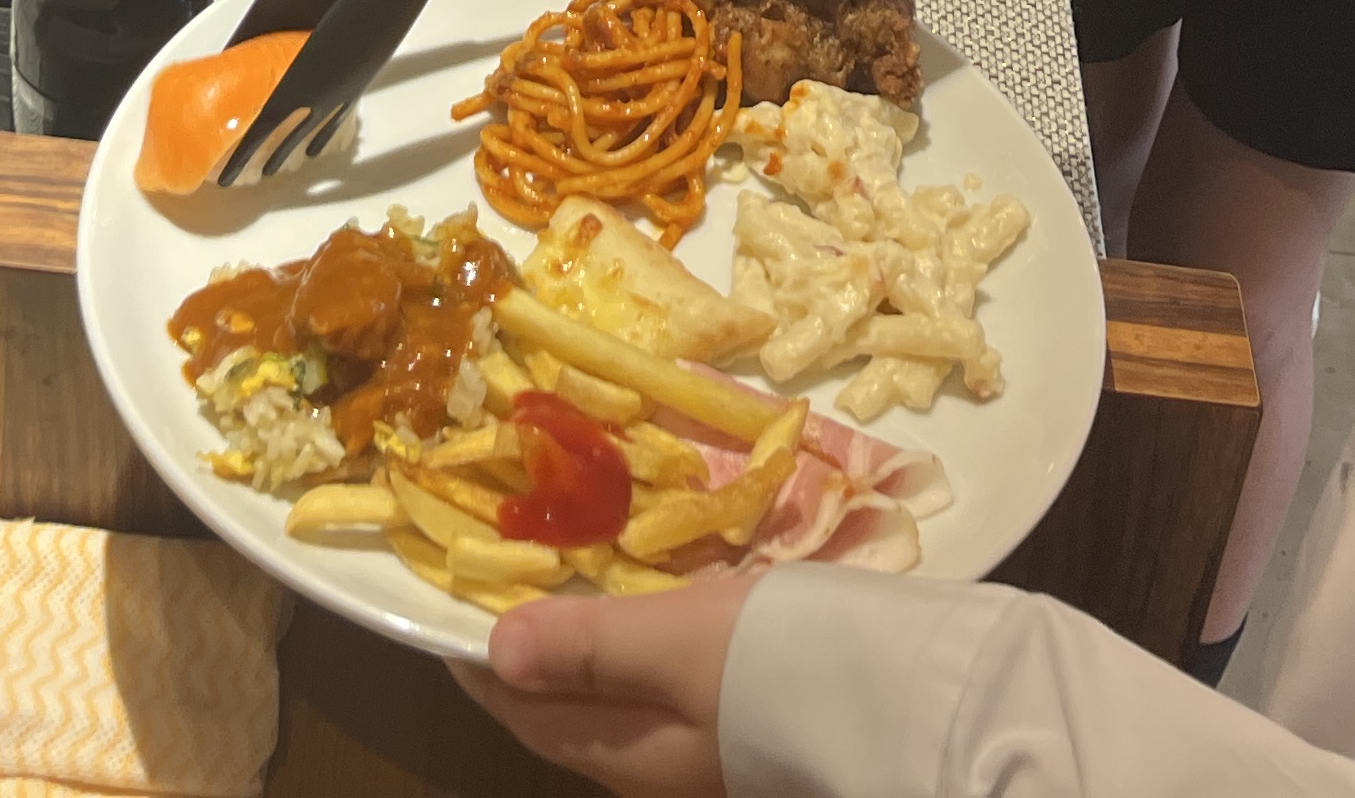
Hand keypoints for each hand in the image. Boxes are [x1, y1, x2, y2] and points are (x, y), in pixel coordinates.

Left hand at [453, 566, 756, 797]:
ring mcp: (703, 752)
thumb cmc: (782, 664)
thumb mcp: (681, 645)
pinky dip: (640, 647)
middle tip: (506, 586)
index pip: (529, 715)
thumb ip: (590, 647)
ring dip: (587, 649)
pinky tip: (657, 612)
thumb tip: (497, 650)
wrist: (905, 699)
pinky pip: (664, 686)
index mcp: (630, 758)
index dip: (484, 668)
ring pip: (617, 700)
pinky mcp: (744, 724)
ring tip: (572, 587)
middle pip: (568, 713)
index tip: (448, 614)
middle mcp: (658, 768)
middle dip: (532, 656)